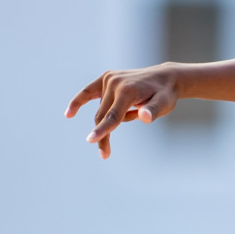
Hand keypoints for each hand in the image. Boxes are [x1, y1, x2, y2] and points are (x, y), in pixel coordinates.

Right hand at [65, 64, 181, 158]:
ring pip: (102, 110)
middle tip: (105, 155)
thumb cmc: (165, 94)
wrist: (165, 78)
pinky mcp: (106, 78)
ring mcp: (109, 79)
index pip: (113, 115)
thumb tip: (145, 117)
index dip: (103, 129)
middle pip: (103, 116)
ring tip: (127, 121)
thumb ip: (154, 110)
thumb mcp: (165, 104)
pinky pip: (87, 92)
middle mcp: (115, 82)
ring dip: (110, 121)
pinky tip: (69, 114)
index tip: (91, 140)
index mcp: (128, 90)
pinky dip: (78, 101)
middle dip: (103, 136)